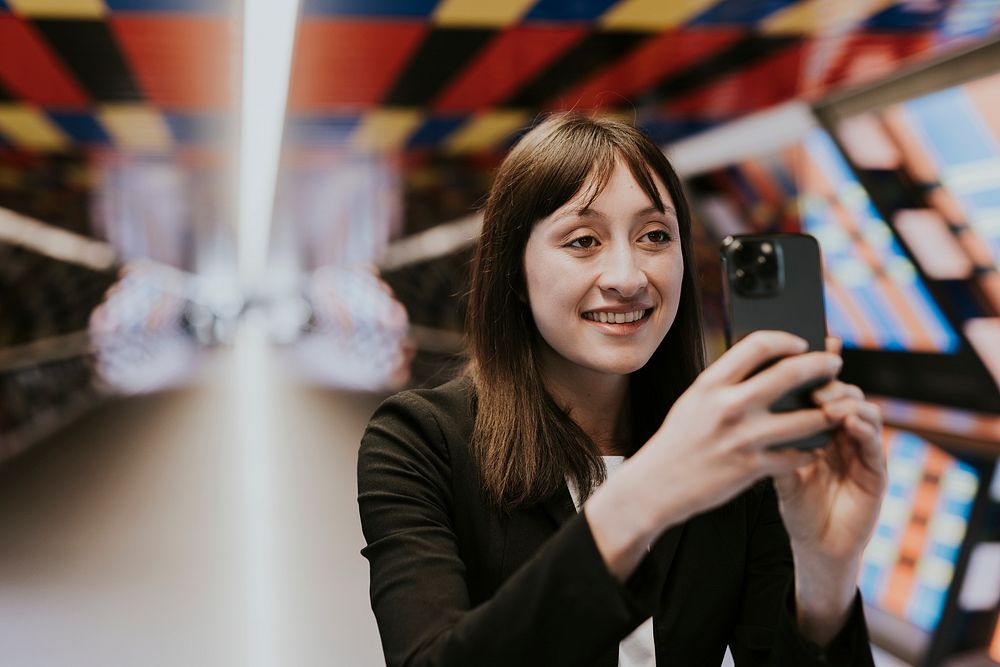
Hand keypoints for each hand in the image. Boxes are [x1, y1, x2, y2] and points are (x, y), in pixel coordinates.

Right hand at [588, 330, 841, 580]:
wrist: (655, 486)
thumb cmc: (677, 441)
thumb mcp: (693, 401)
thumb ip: (725, 382)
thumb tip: (765, 363)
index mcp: (710, 384)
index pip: (758, 345)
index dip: (787, 339)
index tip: (802, 343)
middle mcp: (728, 406)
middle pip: (790, 373)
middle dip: (821, 365)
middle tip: (834, 365)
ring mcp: (743, 438)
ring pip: (806, 418)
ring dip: (827, 412)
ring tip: (835, 408)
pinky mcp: (752, 468)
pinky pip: (797, 455)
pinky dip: (811, 449)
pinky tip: (814, 445)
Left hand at [772, 337, 886, 564]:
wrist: (815, 545)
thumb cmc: (796, 503)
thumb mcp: (776, 467)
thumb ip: (770, 437)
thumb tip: (745, 401)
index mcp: (821, 428)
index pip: (821, 389)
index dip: (816, 367)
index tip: (803, 346)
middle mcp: (845, 434)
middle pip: (844, 393)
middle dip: (831, 381)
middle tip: (814, 379)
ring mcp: (863, 452)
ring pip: (864, 412)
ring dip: (848, 402)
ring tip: (828, 402)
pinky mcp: (877, 473)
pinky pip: (874, 444)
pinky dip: (864, 429)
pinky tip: (849, 422)